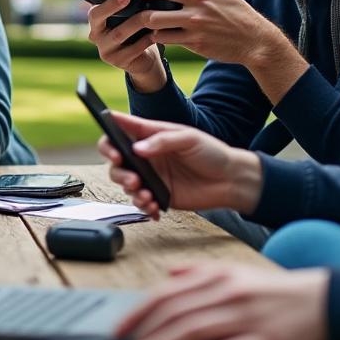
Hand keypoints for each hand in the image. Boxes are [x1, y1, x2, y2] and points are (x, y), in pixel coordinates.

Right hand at [86, 0, 164, 91]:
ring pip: (119, 34)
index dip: (106, 2)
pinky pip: (133, 48)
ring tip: (150, 14)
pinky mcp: (118, 61)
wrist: (142, 61)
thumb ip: (128, 5)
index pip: (94, 10)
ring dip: (135, 22)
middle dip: (111, 6)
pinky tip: (157, 32)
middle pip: (98, 19)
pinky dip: (146, 39)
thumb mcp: (128, 18)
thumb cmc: (136, 34)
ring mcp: (105, 50)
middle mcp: (96, 36)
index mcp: (96, 22)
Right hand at [98, 112, 262, 219]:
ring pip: (125, 183)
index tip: (113, 150)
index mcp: (150, 136)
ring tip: (146, 194)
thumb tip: (137, 149)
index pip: (120, 132)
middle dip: (119, 172)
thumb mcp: (189, 138)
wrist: (231, 180)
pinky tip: (153, 206)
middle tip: (132, 179)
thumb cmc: (212, 153)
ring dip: (130, 190)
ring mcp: (151, 176)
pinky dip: (143, 206)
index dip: (109, 139)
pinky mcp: (158, 195)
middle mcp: (146, 156)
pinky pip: (140, 202)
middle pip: (116, 162)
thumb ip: (162, 141)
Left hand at [118, 264, 329, 339]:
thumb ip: (199, 273)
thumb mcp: (236, 272)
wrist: (326, 301)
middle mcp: (228, 294)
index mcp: (218, 277)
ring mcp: (246, 318)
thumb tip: (168, 275)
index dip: (139, 312)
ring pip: (193, 330)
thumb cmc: (276, 291)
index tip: (120, 328)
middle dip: (144, 333)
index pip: (167, 293)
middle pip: (175, 313)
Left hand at [139, 0, 279, 65]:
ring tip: (150, 24)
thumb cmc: (237, 12)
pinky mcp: (195, 45)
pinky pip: (169, 42)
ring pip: (158, 31)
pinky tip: (161, 35)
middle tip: (140, 11)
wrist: (254, 40)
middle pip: (154, 15)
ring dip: (150, 28)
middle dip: (141, 14)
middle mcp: (194, 13)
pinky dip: (161, 38)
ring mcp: (194, 31)